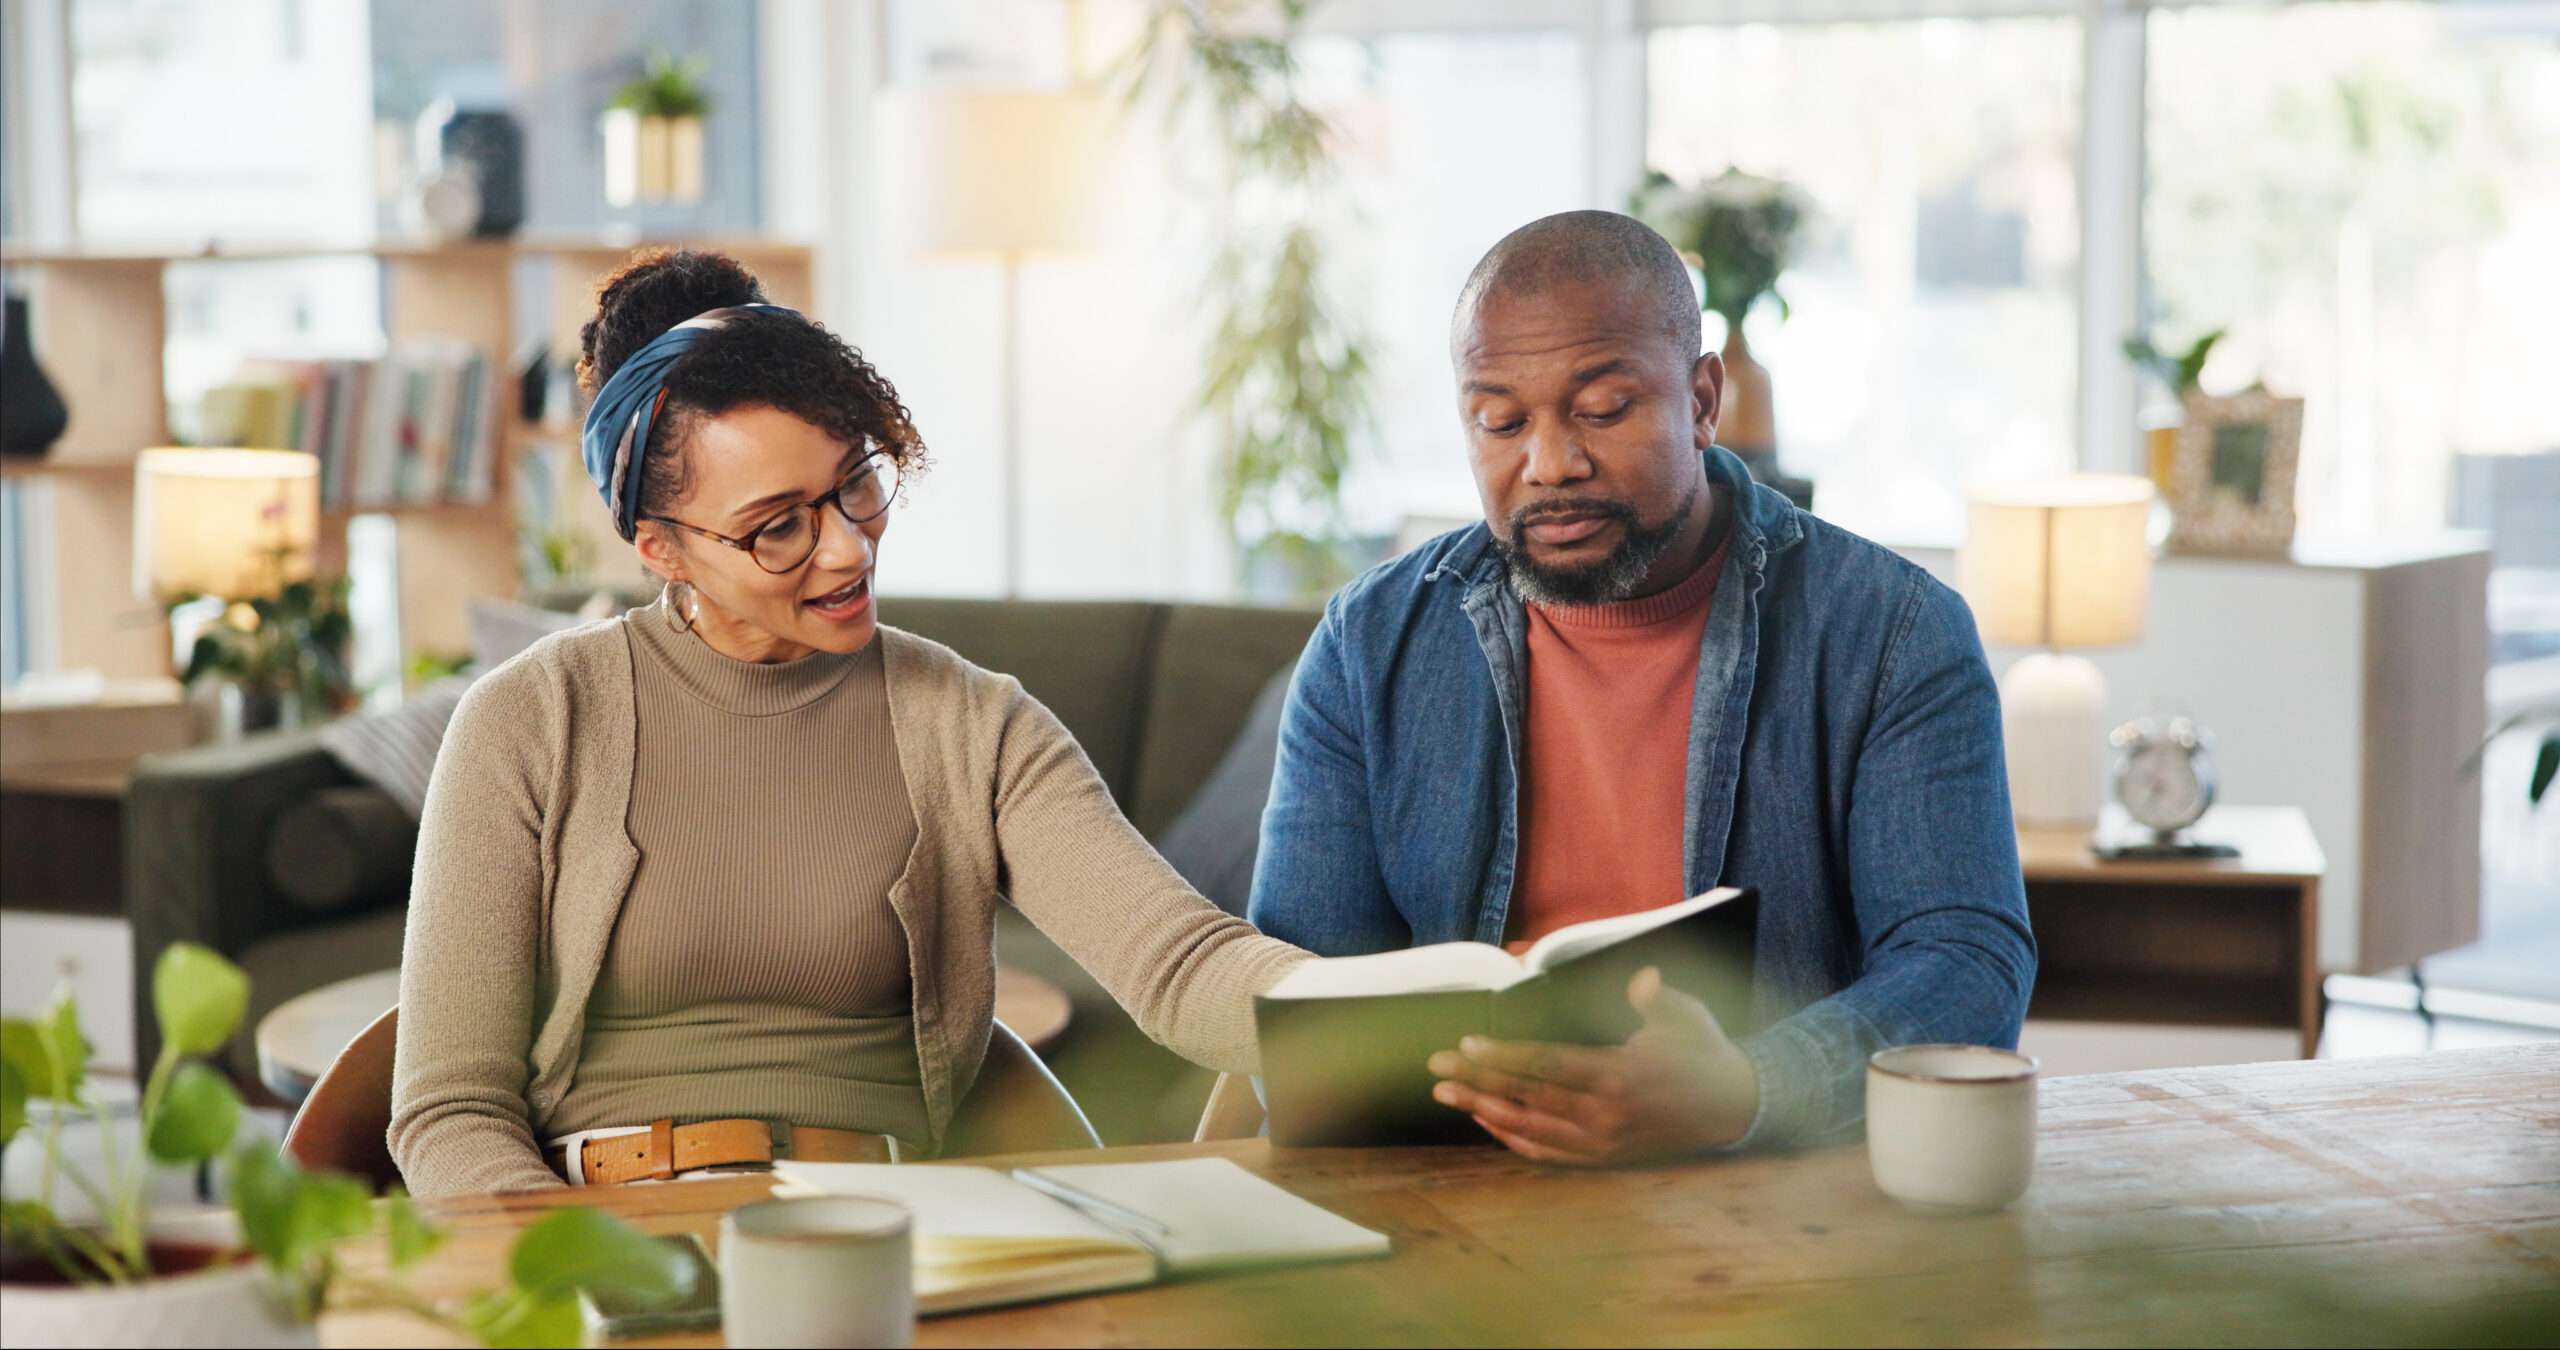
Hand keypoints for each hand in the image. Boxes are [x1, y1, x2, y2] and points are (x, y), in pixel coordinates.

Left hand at [1425, 967, 1756, 1164]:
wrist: (1734, 1108)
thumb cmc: (1703, 1053)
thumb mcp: (1685, 1017)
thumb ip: (1656, 998)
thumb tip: (1641, 979)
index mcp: (1619, 1076)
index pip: (1546, 1066)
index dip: (1502, 1058)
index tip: (1465, 1047)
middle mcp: (1605, 1115)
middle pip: (1526, 1098)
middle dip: (1477, 1083)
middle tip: (1436, 1072)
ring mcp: (1603, 1141)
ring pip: (1531, 1129)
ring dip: (1485, 1112)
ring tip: (1449, 1096)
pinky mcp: (1605, 1157)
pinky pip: (1549, 1153)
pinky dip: (1514, 1140)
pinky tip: (1489, 1125)